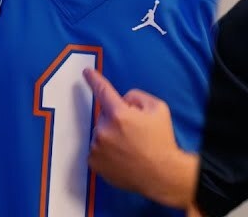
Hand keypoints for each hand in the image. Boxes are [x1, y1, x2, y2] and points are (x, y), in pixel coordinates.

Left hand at [83, 68, 198, 208]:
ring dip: (110, 136)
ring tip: (129, 148)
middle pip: (105, 116)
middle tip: (133, 132)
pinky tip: (121, 157)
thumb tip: (123, 100)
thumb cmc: (161, 141)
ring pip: (100, 133)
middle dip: (115, 119)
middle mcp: (104, 130)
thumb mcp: (158, 108)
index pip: (102, 90)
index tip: (86, 73)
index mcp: (119, 114)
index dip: (94, 79)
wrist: (161, 174)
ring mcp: (97, 148)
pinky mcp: (94, 163)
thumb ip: (137, 96)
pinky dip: (105, 151)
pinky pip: (96, 149)